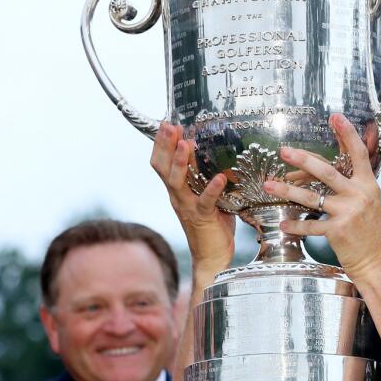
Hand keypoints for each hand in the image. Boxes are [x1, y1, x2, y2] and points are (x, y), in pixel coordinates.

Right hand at [150, 123, 235, 273]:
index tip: (167, 124)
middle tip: (170, 125)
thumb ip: (208, 179)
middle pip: (162, 168)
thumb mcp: (209, 196)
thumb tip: (219, 158)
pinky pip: (205, 201)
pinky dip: (212, 188)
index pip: (162, 163)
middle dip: (165, 145)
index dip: (162, 144)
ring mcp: (187, 207)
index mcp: (177, 190)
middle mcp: (177, 196)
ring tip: (186, 144)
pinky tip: (219, 177)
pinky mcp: (202, 218)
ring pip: (176, 182)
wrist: (212, 256)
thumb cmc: (213, 225)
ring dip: (180, 162)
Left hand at [265, 114, 380, 283]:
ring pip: (312, 197)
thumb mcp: (367, 202)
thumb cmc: (370, 231)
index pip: (358, 153)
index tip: (335, 116)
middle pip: (327, 172)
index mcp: (368, 184)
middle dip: (303, 159)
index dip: (347, 133)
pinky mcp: (338, 231)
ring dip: (287, 191)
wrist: (379, 260)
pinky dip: (295, 225)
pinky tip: (283, 222)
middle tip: (284, 150)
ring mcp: (349, 213)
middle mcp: (360, 195)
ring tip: (269, 185)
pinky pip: (310, 226)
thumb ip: (350, 185)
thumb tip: (319, 171)